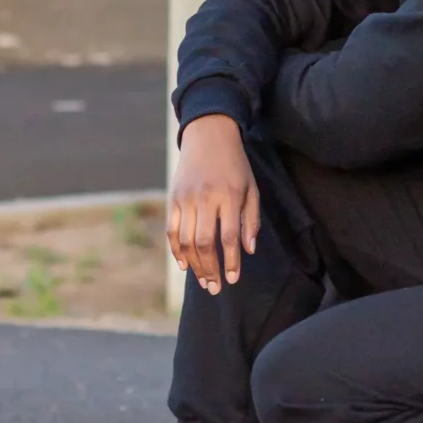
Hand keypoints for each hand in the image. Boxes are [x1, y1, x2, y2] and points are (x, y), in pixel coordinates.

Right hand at [169, 115, 260, 291]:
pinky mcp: (173, 198)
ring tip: (203, 281)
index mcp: (229, 195)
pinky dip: (176, 250)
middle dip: (210, 269)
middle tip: (215, 287)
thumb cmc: (235, 164)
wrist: (209, 135)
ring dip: (194, 265)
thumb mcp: (251, 187)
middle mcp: (206, 197)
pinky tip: (184, 265)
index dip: (231, 261)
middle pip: (205, 243)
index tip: (233, 279)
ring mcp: (186, 198)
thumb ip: (251, 219)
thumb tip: (248, 250)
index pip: (229, 236)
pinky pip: (172, 231)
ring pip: (187, 240)